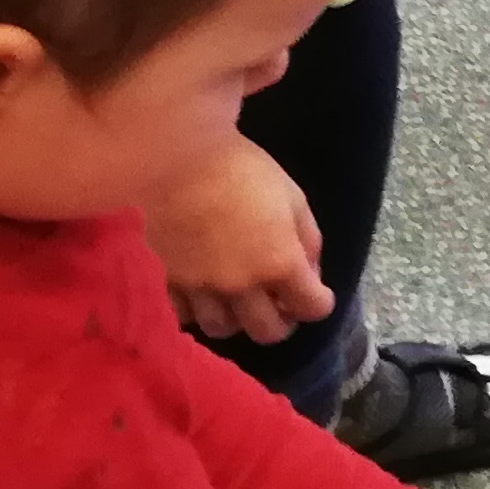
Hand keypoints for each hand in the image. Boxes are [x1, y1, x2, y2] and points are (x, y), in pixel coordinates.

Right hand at [141, 136, 326, 347]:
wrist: (178, 156)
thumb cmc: (243, 168)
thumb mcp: (293, 198)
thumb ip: (308, 240)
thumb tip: (310, 273)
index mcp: (280, 263)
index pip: (312, 308)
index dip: (319, 303)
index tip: (316, 294)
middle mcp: (242, 285)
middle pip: (268, 332)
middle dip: (281, 321)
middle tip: (280, 304)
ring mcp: (203, 287)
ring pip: (222, 329)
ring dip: (237, 320)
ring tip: (238, 301)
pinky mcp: (170, 280)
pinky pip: (184, 315)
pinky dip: (198, 311)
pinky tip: (204, 294)